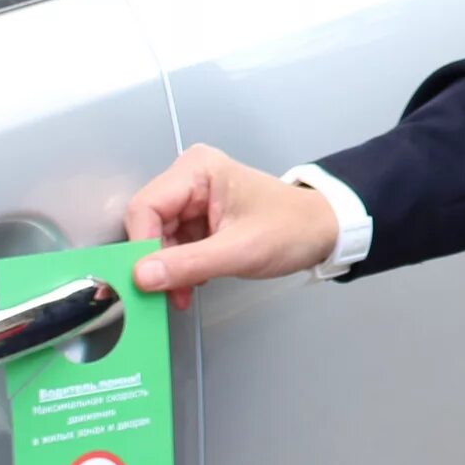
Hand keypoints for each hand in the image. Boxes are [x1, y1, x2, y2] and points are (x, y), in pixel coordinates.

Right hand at [124, 144, 341, 308]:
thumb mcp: (240, 250)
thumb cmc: (291, 229)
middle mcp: (190, 178)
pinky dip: (178, 267)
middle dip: (155, 261)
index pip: (145, 207)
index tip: (145, 281)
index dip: (141, 246)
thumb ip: (189, 263)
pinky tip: (192, 283)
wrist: (323, 231)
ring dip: (167, 269)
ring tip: (182, 294)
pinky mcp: (198, 218)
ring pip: (157, 238)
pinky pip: (173, 244)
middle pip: (148, 223)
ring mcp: (193, 198)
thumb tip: (141, 276)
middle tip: (164, 295)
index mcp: (197, 169)